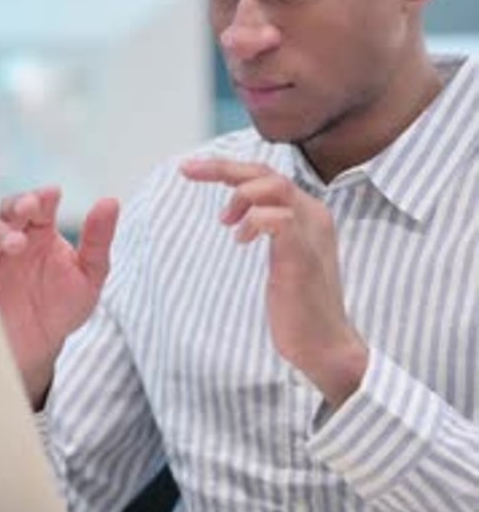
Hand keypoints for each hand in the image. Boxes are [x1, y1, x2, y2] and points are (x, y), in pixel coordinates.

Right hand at [0, 187, 118, 404]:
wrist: (42, 346)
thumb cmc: (64, 304)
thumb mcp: (89, 274)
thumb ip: (98, 240)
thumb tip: (111, 202)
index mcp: (39, 232)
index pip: (36, 204)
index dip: (41, 197)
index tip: (52, 194)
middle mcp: (10, 242)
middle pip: (6, 214)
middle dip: (15, 208)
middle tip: (28, 210)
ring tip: (13, 243)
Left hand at [182, 158, 366, 407]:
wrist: (324, 344)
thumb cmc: (299, 303)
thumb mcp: (282, 254)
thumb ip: (270, 226)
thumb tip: (244, 212)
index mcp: (308, 212)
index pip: (267, 175)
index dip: (228, 167)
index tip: (192, 169)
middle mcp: (313, 214)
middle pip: (266, 172)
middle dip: (222, 167)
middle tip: (187, 171)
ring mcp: (310, 232)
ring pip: (273, 186)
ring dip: (240, 196)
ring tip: (225, 221)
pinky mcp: (301, 254)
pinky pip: (277, 218)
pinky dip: (252, 222)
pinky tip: (240, 239)